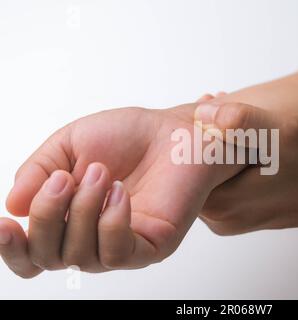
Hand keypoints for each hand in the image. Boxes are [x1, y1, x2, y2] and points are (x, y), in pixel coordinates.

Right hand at [0, 104, 242, 277]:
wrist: (173, 131)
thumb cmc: (127, 137)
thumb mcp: (70, 145)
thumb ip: (38, 171)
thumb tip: (12, 206)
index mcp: (70, 220)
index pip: (33, 254)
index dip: (11, 248)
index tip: (4, 223)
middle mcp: (93, 239)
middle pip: (49, 258)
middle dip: (48, 215)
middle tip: (64, 177)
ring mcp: (123, 245)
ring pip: (80, 257)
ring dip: (82, 211)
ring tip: (100, 173)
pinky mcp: (152, 246)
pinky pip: (118, 252)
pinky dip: (111, 220)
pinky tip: (121, 191)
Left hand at [196, 94, 297, 234]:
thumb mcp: (281, 133)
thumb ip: (240, 122)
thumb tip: (200, 112)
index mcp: (221, 202)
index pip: (181, 163)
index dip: (188, 128)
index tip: (203, 102)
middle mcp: (219, 216)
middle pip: (189, 170)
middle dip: (198, 133)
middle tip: (210, 102)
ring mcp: (228, 217)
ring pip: (204, 174)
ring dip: (212, 143)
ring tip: (223, 114)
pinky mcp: (238, 212)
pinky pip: (220, 180)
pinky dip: (224, 156)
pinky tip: (239, 137)